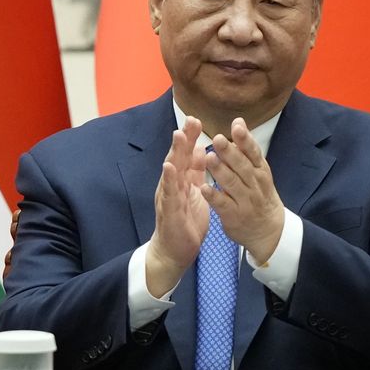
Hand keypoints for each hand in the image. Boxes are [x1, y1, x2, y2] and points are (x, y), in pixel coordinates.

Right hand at [146, 117, 208, 296]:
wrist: (174, 251)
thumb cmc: (185, 221)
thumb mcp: (194, 193)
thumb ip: (196, 173)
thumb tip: (202, 151)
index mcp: (181, 181)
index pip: (186, 155)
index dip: (191, 138)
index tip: (197, 119)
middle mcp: (172, 185)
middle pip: (178, 157)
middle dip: (184, 138)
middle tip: (190, 119)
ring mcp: (168, 196)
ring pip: (171, 171)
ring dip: (174, 152)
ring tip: (178, 135)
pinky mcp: (168, 210)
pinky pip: (168, 193)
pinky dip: (168, 179)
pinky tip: (168, 167)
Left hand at [201, 118, 284, 262]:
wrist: (269, 230)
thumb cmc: (260, 195)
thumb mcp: (259, 171)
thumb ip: (246, 149)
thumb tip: (238, 121)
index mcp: (260, 170)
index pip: (253, 152)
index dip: (245, 139)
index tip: (236, 126)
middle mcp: (254, 184)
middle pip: (242, 166)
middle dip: (230, 153)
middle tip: (217, 139)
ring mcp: (245, 201)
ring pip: (232, 183)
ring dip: (220, 171)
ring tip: (208, 158)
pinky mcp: (234, 216)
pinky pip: (223, 204)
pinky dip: (214, 196)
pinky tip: (203, 188)